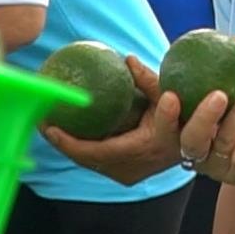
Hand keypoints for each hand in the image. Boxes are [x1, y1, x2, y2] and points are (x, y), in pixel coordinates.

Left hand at [43, 56, 185, 185]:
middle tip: (41, 123)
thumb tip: (127, 59)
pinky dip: (78, 149)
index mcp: (146, 146)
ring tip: (47, 126)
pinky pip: (95, 162)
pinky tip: (62, 134)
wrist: (193, 146)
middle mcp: (136, 165)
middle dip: (61, 143)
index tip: (52, 129)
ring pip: (89, 162)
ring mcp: (128, 174)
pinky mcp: (124, 175)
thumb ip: (150, 80)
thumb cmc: (182, 115)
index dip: (73, 143)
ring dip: (67, 146)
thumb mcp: (167, 94)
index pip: (101, 150)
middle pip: (88, 159)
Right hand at [178, 81, 234, 195]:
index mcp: (189, 132)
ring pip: (221, 144)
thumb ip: (234, 71)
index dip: (164, 114)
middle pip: (189, 142)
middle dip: (201, 118)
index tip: (170, 93)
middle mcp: (198, 154)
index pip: (168, 126)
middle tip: (218, 94)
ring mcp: (219, 168)